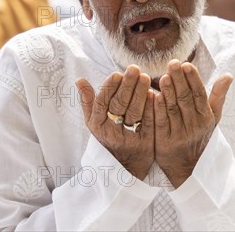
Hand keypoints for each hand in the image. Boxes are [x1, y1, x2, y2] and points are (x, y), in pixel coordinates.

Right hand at [77, 65, 154, 180]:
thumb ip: (87, 101)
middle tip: (135, 68)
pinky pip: (148, 122)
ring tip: (146, 77)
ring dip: (140, 93)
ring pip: (134, 112)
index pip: (102, 102)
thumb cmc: (108, 138)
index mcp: (97, 124)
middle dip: (127, 85)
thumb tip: (79, 80)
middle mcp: (110, 133)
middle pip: (119, 105)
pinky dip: (151, 107)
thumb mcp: (94, 122)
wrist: (123, 167)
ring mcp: (128, 139)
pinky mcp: (145, 143)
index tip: (117, 73)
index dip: (109, 87)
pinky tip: (155, 94)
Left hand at [154, 60, 232, 187]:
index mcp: (206, 118)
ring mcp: (179, 134)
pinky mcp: (164, 141)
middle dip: (179, 80)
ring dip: (168, 91)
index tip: (187, 64)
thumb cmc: (199, 137)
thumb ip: (218, 96)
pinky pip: (160, 121)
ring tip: (164, 76)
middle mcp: (194, 126)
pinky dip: (157, 108)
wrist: (187, 169)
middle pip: (185, 99)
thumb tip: (228, 75)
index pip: (199, 94)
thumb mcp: (212, 119)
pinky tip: (153, 95)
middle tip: (173, 63)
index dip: (193, 79)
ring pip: (173, 108)